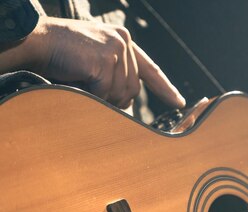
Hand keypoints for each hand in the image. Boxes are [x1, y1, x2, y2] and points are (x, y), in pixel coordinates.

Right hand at [0, 16, 184, 108]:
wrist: (38, 41)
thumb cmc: (62, 55)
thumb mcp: (95, 61)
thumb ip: (115, 75)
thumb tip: (128, 103)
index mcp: (123, 41)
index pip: (149, 69)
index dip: (164, 88)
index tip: (179, 102)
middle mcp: (124, 42)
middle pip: (132, 89)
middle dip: (113, 98)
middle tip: (90, 89)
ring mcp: (116, 49)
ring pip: (120, 93)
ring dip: (100, 96)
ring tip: (82, 81)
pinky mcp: (105, 59)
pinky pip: (104, 91)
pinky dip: (91, 93)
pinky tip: (78, 79)